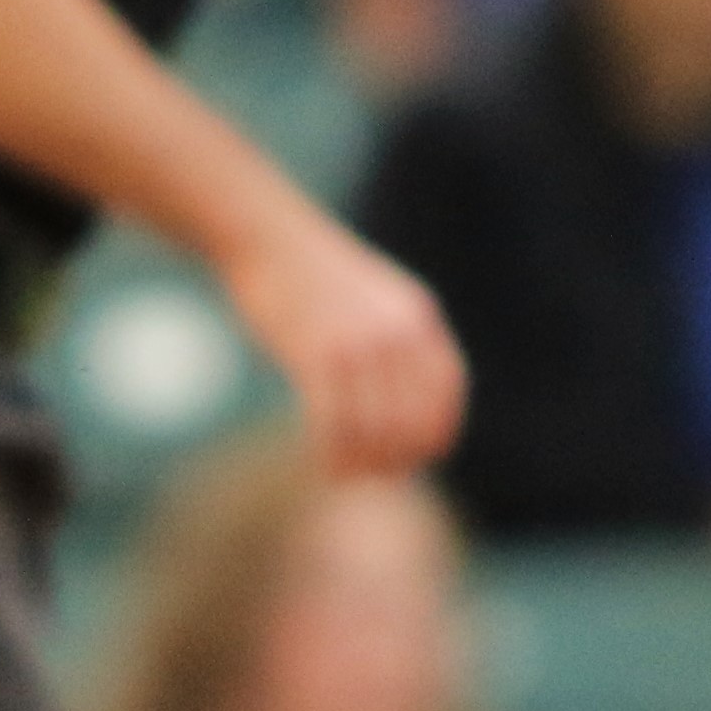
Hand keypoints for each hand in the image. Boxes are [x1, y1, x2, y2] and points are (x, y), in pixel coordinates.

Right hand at [219, 199, 467, 476]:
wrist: (264, 234)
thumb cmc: (309, 271)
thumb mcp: (373, 295)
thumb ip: (396, 336)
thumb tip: (404, 395)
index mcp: (417, 316)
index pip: (447, 390)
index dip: (437, 431)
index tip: (417, 457)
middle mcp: (397, 332)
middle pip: (412, 419)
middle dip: (396, 458)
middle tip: (372, 476)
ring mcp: (359, 342)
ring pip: (374, 429)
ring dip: (362, 463)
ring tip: (344, 474)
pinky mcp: (317, 354)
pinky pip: (334, 423)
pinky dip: (332, 454)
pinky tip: (324, 463)